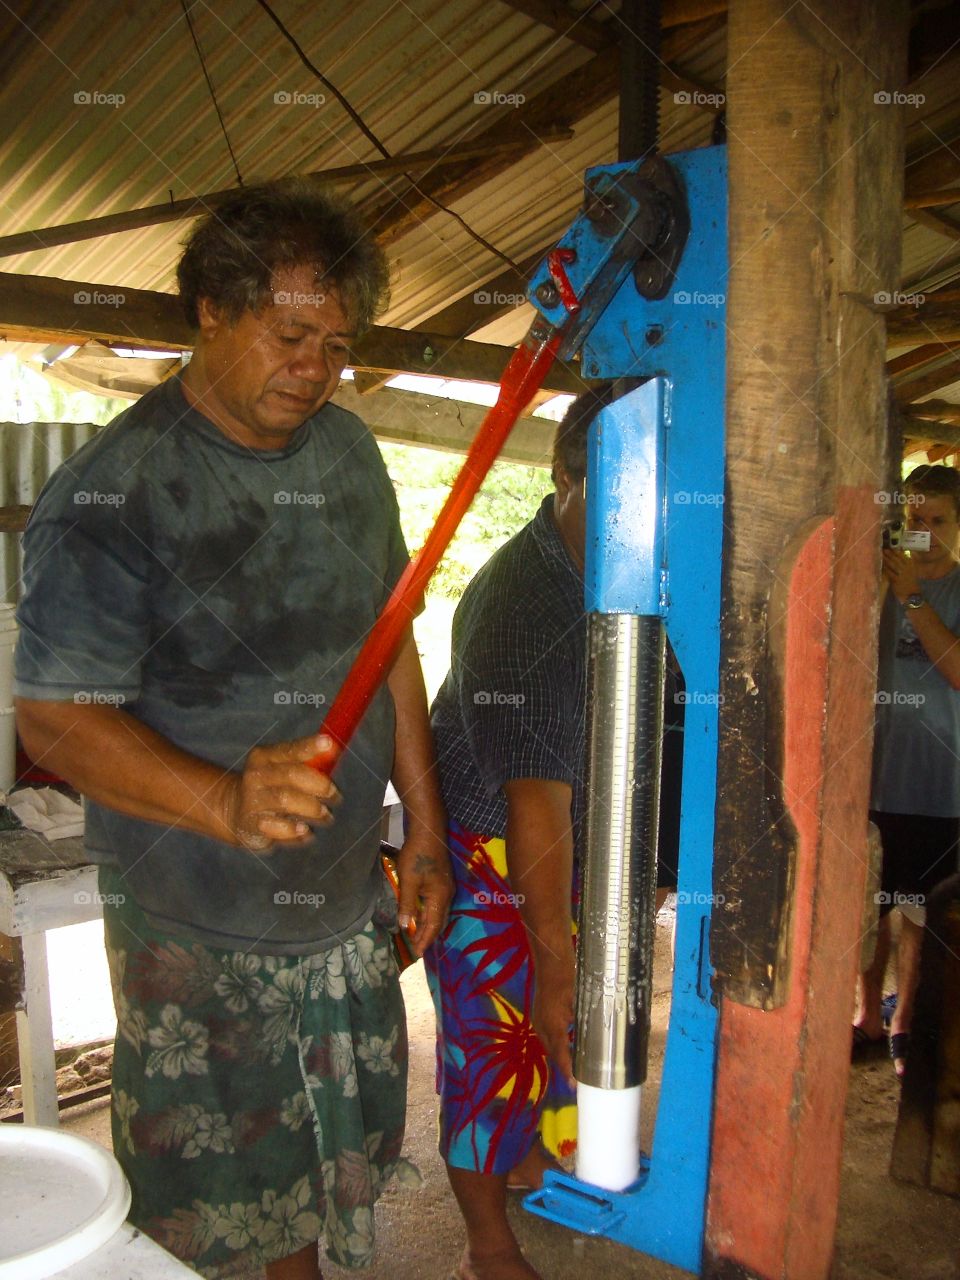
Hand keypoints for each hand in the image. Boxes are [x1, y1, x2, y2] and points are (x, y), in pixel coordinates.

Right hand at [221, 734, 339, 851]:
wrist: (232, 809)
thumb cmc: (269, 786)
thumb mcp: (281, 768)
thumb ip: (307, 762)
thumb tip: (334, 751)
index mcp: (265, 757)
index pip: (290, 749)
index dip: (310, 746)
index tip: (329, 743)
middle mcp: (257, 775)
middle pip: (292, 774)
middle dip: (319, 784)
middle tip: (334, 794)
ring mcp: (253, 799)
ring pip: (286, 800)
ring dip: (312, 808)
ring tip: (325, 815)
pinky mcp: (253, 824)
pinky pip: (278, 827)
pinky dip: (295, 830)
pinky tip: (305, 830)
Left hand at [395, 835, 452, 955]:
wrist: (429, 831)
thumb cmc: (417, 856)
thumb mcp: (408, 881)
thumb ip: (407, 905)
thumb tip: (404, 926)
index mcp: (440, 898)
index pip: (433, 926)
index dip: (424, 940)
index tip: (416, 953)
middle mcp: (447, 895)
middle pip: (438, 922)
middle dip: (427, 936)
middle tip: (415, 948)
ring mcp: (446, 887)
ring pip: (437, 913)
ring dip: (427, 925)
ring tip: (416, 935)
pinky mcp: (442, 881)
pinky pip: (436, 904)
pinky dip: (428, 914)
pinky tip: (419, 915)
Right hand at [531, 954, 575, 1088]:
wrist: (551, 960)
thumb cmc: (569, 978)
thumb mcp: (582, 1001)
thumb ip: (587, 1022)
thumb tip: (600, 1040)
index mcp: (553, 1025)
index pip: (561, 1054)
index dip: (568, 1071)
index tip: (575, 1086)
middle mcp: (542, 1026)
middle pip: (553, 1053)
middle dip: (564, 1066)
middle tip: (578, 1079)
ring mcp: (538, 1020)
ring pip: (549, 1045)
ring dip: (561, 1054)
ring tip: (576, 1066)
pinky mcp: (539, 1015)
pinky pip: (547, 1035)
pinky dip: (557, 1043)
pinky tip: (569, 1043)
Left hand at [882, 547, 920, 601]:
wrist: (912, 594)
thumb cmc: (910, 582)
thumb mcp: (912, 571)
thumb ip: (909, 563)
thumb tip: (903, 554)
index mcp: (911, 565)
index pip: (904, 556)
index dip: (897, 552)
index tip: (892, 547)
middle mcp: (907, 569)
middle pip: (897, 559)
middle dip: (890, 554)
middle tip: (884, 549)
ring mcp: (902, 574)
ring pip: (893, 565)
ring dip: (887, 559)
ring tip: (882, 555)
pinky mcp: (897, 580)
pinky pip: (890, 573)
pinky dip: (885, 569)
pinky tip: (881, 565)